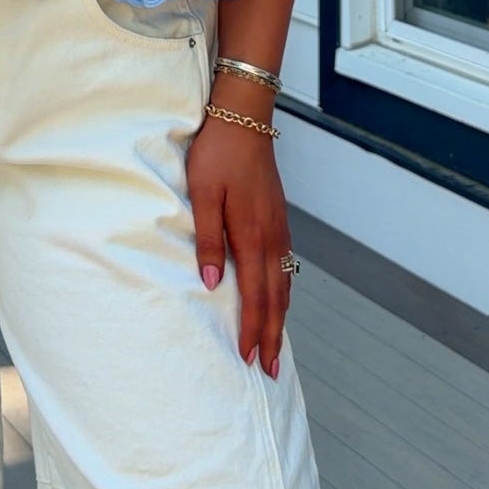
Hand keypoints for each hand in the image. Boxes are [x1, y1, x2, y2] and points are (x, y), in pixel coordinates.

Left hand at [186, 115, 291, 376]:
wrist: (244, 117)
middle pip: (276, 298)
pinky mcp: (278, 217)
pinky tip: (278, 298)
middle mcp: (272, 237)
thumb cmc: (217, 154)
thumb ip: (208, 240)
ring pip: (284, 283)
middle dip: (273, 336)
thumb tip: (212, 284)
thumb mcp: (203, 194)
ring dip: (280, 317)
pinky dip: (283, 292)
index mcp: (252, 235)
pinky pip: (285, 266)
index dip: (254, 331)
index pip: (256, 297)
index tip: (251, 361)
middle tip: (272, 371)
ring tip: (277, 345)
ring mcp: (279, 227)